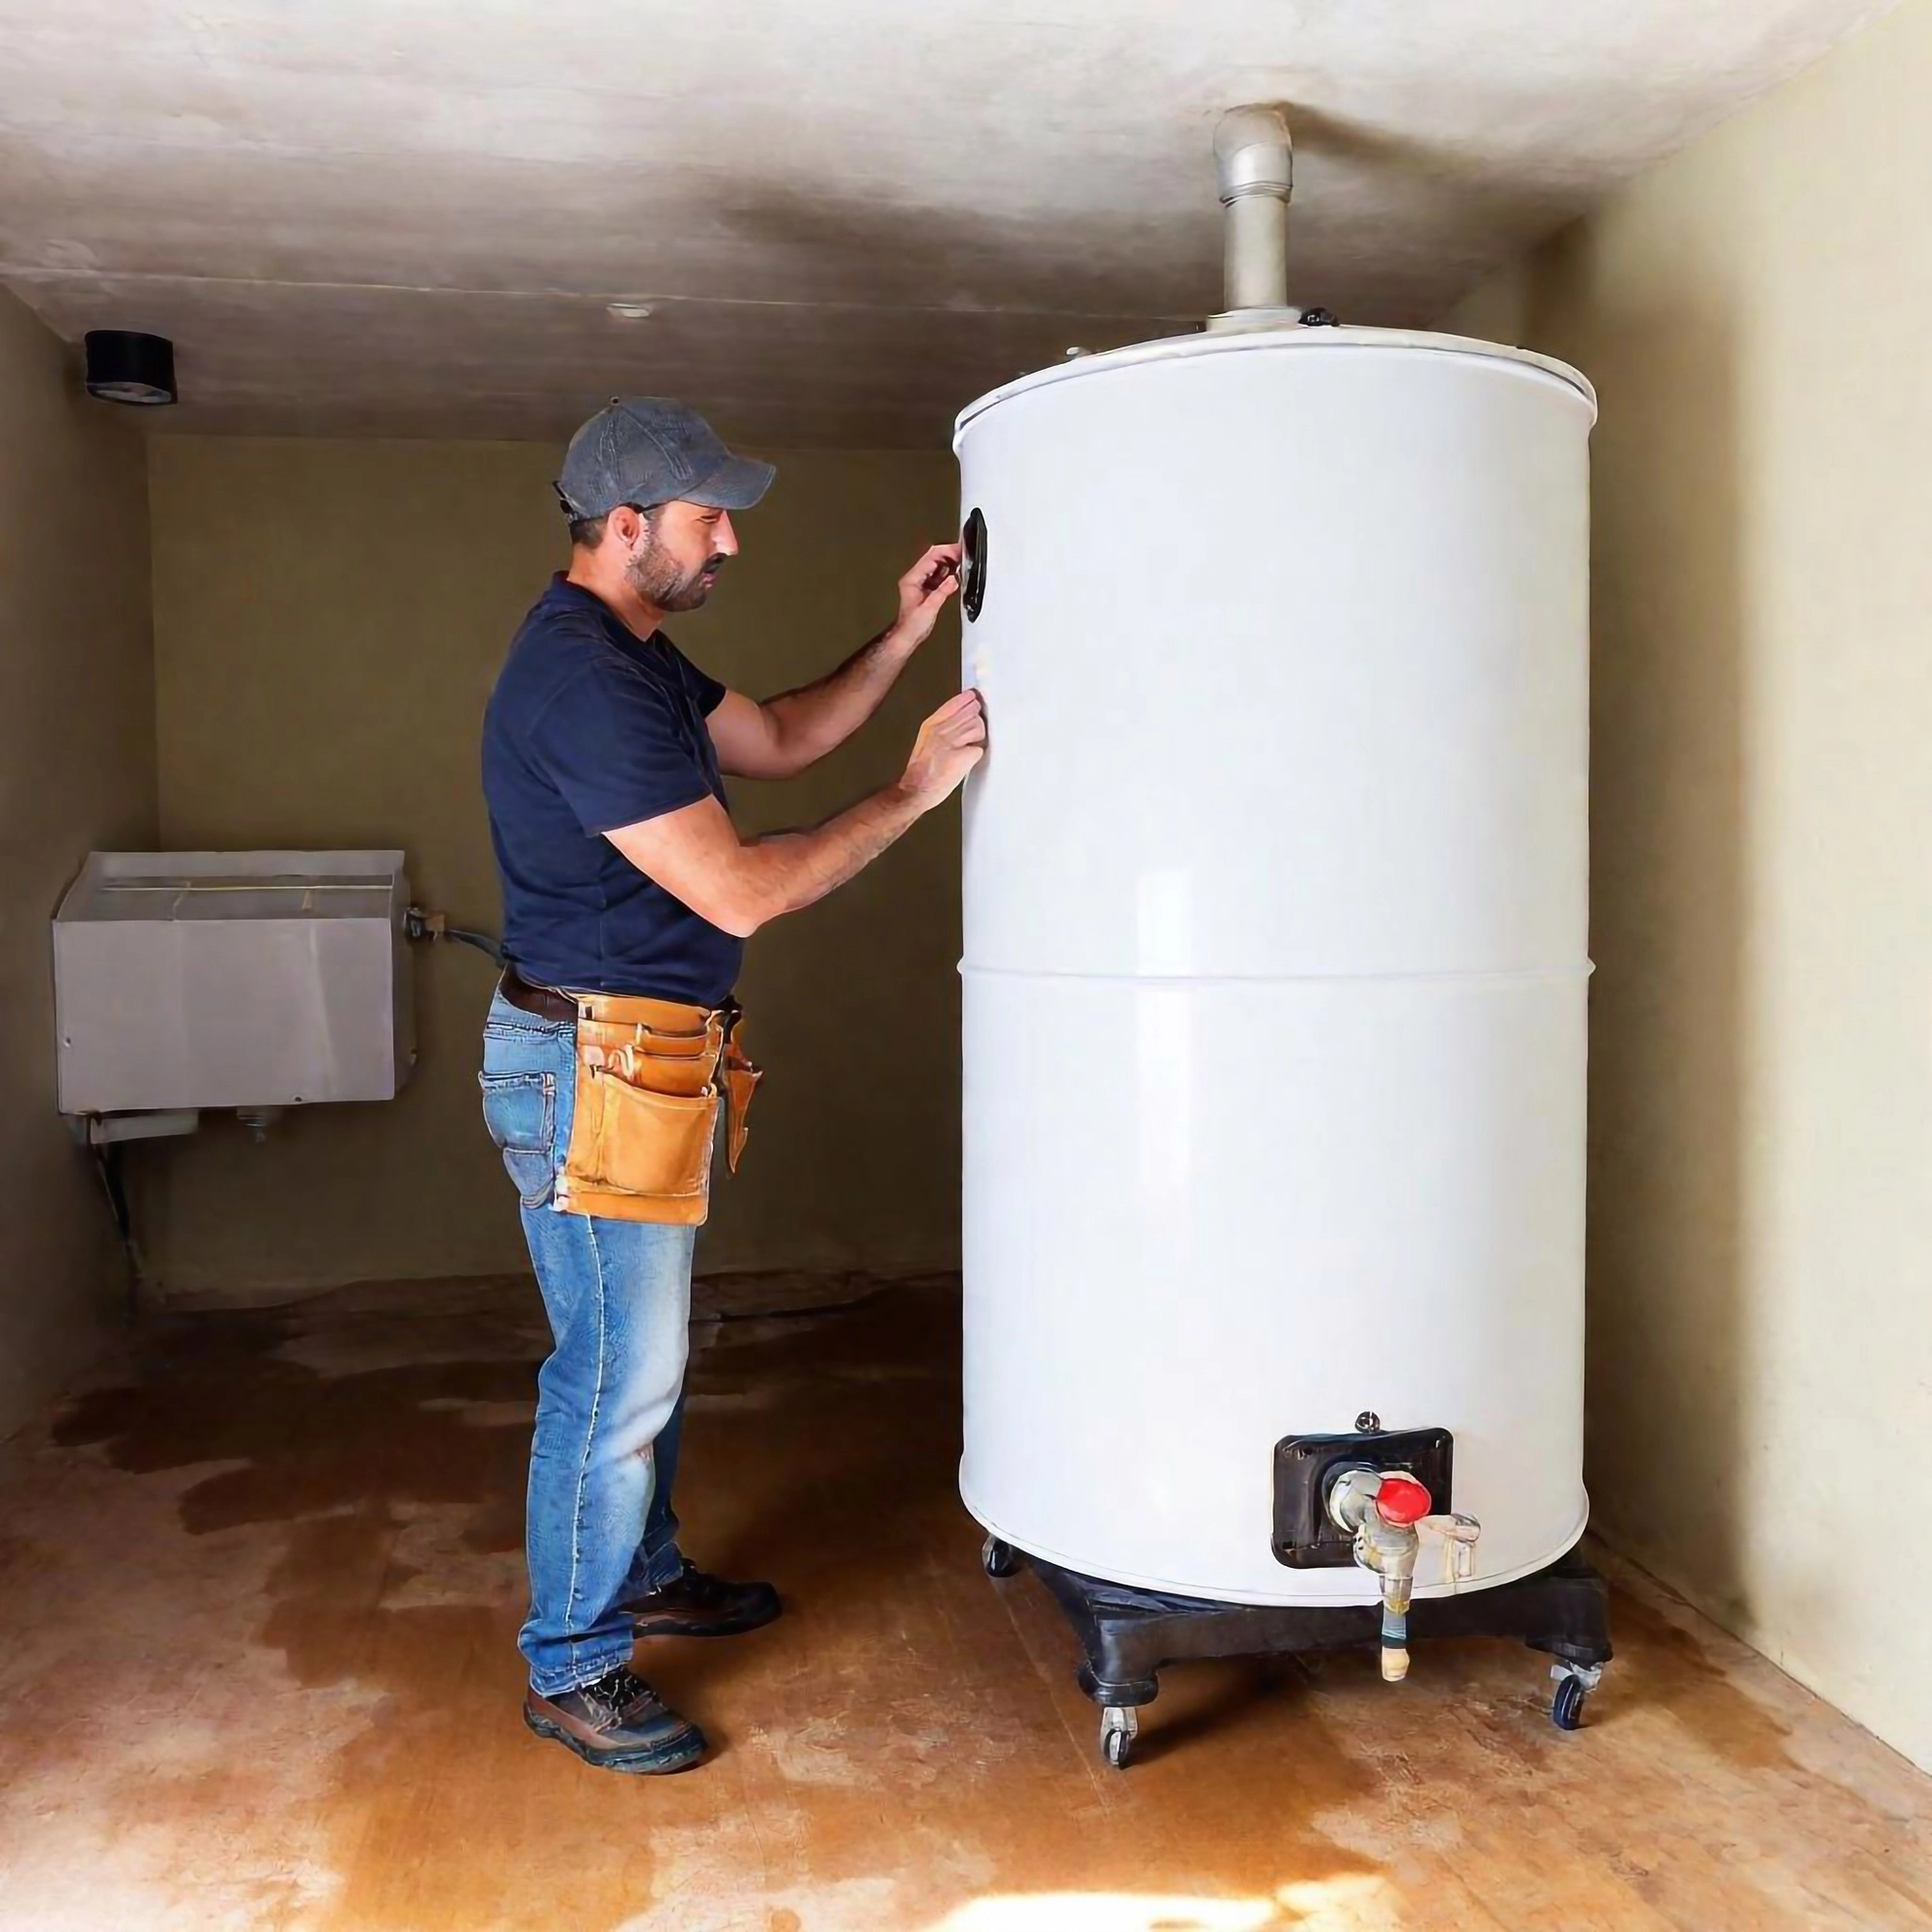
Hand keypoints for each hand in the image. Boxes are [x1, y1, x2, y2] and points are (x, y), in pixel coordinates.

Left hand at [888, 542, 962, 649]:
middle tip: (964, 554)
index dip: (946, 552)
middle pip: (934, 558)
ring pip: (937, 565)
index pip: (930, 557)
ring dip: (950, 562)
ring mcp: (921, 582)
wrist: (908, 635)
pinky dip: (948, 572)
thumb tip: (953, 579)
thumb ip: (942, 592)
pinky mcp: (927, 588)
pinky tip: (956, 573)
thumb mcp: (929, 608)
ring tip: (963, 562)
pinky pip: (939, 575)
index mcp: (912, 579)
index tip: (959, 550)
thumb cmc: (912, 624)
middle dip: (949, 554)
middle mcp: (915, 578)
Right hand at [898, 690, 985, 808]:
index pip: (956, 703)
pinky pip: (979, 749)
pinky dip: (976, 754)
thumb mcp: (926, 738)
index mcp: (931, 724)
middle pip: (971, 713)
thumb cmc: (921, 768)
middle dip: (976, 720)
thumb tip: (961, 713)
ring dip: (977, 738)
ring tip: (966, 748)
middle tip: (973, 729)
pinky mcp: (962, 758)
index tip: (973, 698)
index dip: (968, 700)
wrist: (916, 789)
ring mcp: (952, 743)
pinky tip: (967, 759)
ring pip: (978, 728)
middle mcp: (941, 730)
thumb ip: (942, 725)